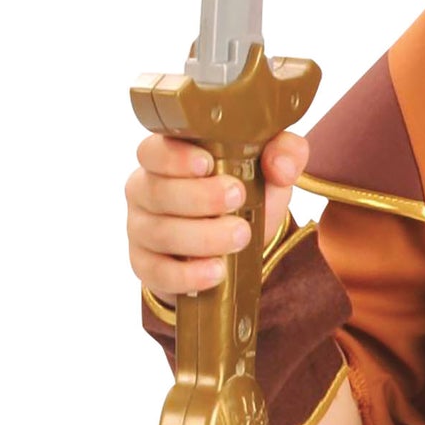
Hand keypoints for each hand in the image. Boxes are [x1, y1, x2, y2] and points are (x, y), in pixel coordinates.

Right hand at [125, 130, 308, 298]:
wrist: (234, 247)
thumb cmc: (242, 197)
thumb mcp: (268, 171)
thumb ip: (283, 153)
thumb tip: (282, 166)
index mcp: (166, 158)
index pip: (153, 150)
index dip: (174, 157)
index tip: (207, 164)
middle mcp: (145, 190)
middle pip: (157, 191)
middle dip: (199, 197)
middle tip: (238, 197)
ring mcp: (141, 229)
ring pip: (160, 232)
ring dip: (202, 236)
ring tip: (240, 235)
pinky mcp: (146, 265)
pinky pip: (158, 272)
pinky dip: (188, 274)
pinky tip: (216, 271)